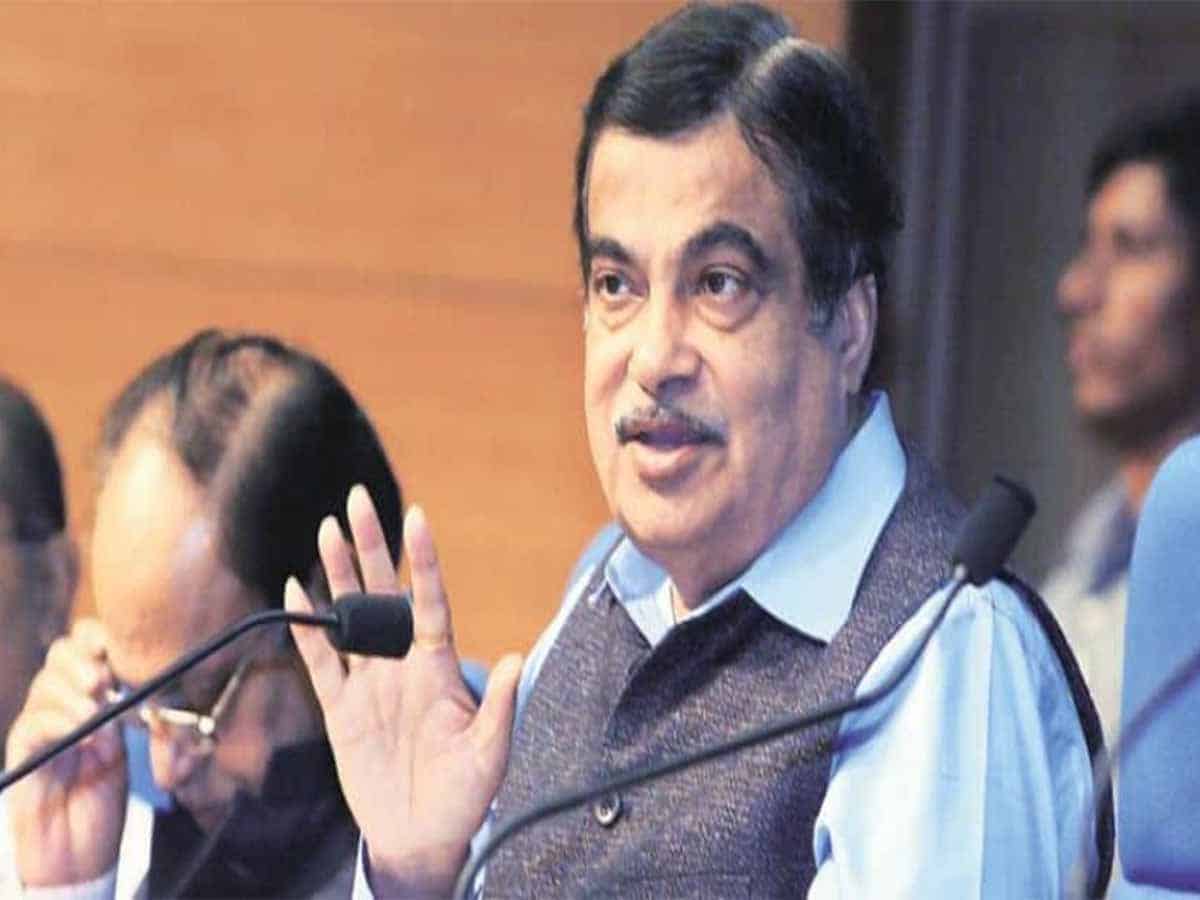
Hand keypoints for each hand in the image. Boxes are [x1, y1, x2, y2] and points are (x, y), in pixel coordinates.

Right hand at [5, 619, 128, 887]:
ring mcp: (38, 723)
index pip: (85, 643)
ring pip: (46, 683)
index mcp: (88, 691)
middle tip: (105, 680)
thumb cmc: (104, 792)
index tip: (120, 646)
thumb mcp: (128, 742)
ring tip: (96, 709)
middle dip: (85, 658)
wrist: (78, 846)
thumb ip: (130, 707)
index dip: (99, 636)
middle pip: (61, 653)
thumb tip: (146, 674)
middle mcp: (60, 700)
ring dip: (73, 691)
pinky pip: (33, 723)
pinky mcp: (22, 750)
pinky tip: (82, 731)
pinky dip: (59, 721)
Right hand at [286, 486, 521, 897]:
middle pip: (384, 592)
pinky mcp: (341, 710)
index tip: (415, 517)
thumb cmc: (465, 796)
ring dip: (337, 574)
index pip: (429, 600)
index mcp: (439, 665)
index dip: (422, 560)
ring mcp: (370, 683)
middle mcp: (402, 664)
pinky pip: (320, 661)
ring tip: (326, 529)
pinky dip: (306, 629)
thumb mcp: (491, 752)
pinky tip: (296, 591)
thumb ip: (500, 706)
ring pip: (349, 616)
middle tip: (356, 499)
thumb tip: (518, 659)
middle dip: (371, 546)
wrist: (421, 837)